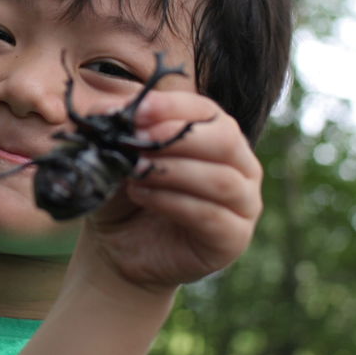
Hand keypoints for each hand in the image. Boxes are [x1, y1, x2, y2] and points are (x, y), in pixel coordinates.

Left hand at [85, 90, 262, 290]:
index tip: (136, 112)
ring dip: (172, 171)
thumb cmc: (127, 193)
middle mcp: (241, 166)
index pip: (206, 110)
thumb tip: (112, 107)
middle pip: (225, 139)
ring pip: (221, 179)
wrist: (121, 247)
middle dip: (177, 138)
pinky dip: (172, 202)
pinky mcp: (233, 239)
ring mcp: (244, 204)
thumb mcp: (117, 154)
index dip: (173, 107)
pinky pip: (210, 216)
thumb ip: (117, 127)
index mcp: (218, 135)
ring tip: (134, 172)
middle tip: (137, 141)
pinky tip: (142, 196)